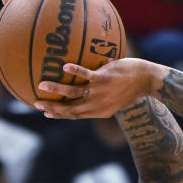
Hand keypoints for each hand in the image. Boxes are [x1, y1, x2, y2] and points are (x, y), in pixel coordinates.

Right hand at [33, 58, 163, 119]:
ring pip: (74, 93)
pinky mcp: (104, 79)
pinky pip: (86, 75)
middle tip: (37, 103)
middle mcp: (98, 105)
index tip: (47, 114)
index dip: (61, 115)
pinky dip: (75, 71)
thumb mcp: (114, 98)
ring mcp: (100, 92)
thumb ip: (100, 97)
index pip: (76, 115)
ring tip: (41, 84)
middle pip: (71, 109)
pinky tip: (64, 66)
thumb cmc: (129, 87)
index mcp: (100, 111)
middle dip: (53, 108)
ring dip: (57, 89)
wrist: (145, 81)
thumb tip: (87, 89)